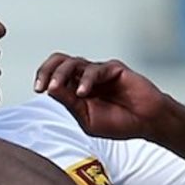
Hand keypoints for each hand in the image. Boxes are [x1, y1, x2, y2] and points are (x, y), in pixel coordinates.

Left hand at [34, 54, 168, 140]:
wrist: (147, 122)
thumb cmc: (120, 122)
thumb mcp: (88, 119)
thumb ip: (70, 104)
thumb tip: (50, 90)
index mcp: (77, 89)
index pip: (55, 75)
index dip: (44, 77)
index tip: (38, 89)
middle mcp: (86, 77)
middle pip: (60, 62)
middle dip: (47, 70)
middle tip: (42, 85)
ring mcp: (99, 71)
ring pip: (74, 62)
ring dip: (62, 74)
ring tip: (56, 87)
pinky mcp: (114, 69)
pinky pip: (95, 70)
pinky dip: (86, 80)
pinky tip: (82, 93)